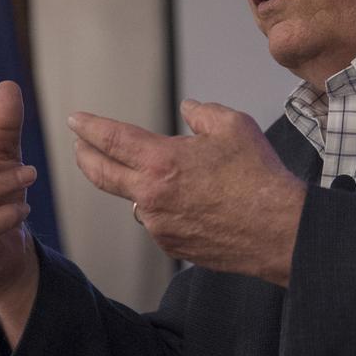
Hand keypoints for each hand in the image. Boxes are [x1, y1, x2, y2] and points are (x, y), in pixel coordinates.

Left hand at [68, 99, 305, 285]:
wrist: (279, 230)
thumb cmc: (260, 178)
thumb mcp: (234, 126)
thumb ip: (202, 113)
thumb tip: (188, 110)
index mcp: (161, 162)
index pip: (111, 139)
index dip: (89, 127)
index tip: (76, 120)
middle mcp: (151, 197)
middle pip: (101, 175)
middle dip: (85, 156)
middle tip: (80, 146)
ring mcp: (159, 225)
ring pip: (136, 200)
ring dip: (137, 185)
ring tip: (159, 175)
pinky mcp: (173, 246)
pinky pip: (158, 222)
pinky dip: (163, 208)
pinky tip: (189, 202)